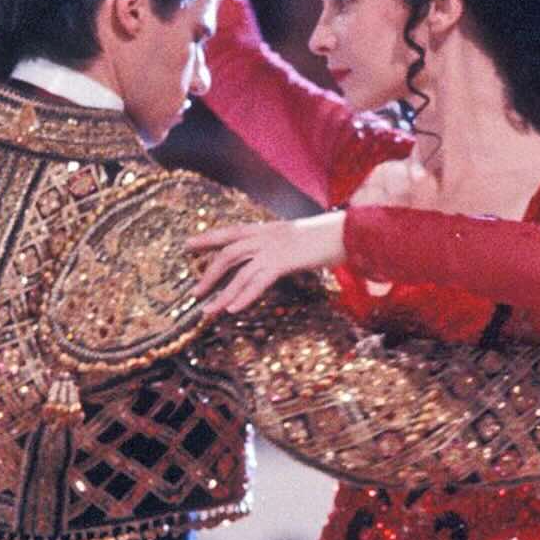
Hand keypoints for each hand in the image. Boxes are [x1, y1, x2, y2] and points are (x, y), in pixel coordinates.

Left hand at [187, 211, 347, 314]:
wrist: (350, 231)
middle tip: (194, 292)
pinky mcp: (285, 261)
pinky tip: (233, 309)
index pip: (232, 232)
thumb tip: (277, 258)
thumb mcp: (301, 237)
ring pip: (239, 272)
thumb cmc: (331, 235)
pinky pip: (258, 281)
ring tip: (208, 311)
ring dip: (222, 293)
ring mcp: (275, 248)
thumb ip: (284, 246)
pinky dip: (244, 296)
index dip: (209, 238)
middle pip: (228, 254)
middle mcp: (267, 236)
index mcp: (269, 228)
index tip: (188, 244)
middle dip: (209, 273)